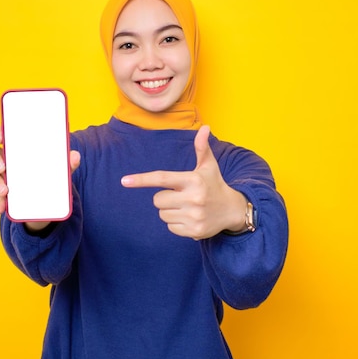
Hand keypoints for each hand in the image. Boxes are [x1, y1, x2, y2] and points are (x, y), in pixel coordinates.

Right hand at [0, 127, 80, 229]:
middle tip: (3, 167)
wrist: (46, 198)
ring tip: (5, 191)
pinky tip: (0, 209)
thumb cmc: (48, 173)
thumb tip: (75, 156)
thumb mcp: (58, 169)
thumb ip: (66, 163)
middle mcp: (2, 155)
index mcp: (15, 144)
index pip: (0, 132)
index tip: (2, 138)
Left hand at [121, 125, 246, 239]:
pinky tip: (190, 218)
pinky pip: (170, 227)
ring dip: (170, 211)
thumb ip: (201, 148)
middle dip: (164, 198)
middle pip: (157, 200)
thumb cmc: (214, 184)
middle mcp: (193, 198)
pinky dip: (176, 223)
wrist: (233, 210)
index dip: (142, 179)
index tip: (125, 181)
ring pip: (162, 215)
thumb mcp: (209, 166)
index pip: (162, 179)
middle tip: (180, 196)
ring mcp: (194, 216)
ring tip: (187, 207)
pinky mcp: (194, 231)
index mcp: (193, 180)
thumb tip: (204, 127)